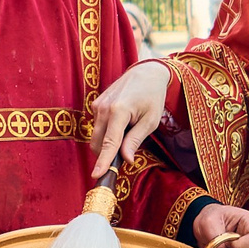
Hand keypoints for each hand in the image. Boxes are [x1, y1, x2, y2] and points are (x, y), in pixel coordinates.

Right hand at [90, 61, 172, 177]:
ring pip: (97, 137)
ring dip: (109, 142)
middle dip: (108, 154)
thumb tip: (126, 159)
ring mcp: (97, 105)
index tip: (96, 175)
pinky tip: (122, 123)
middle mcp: (103, 108)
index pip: (109, 143)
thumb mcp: (151, 120)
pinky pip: (98, 127)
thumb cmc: (152, 96)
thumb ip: (136, 139)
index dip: (103, 161)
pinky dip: (108, 132)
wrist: (145, 72)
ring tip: (129, 129)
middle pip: (99, 143)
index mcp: (118, 111)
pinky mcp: (95, 105)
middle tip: (127, 152)